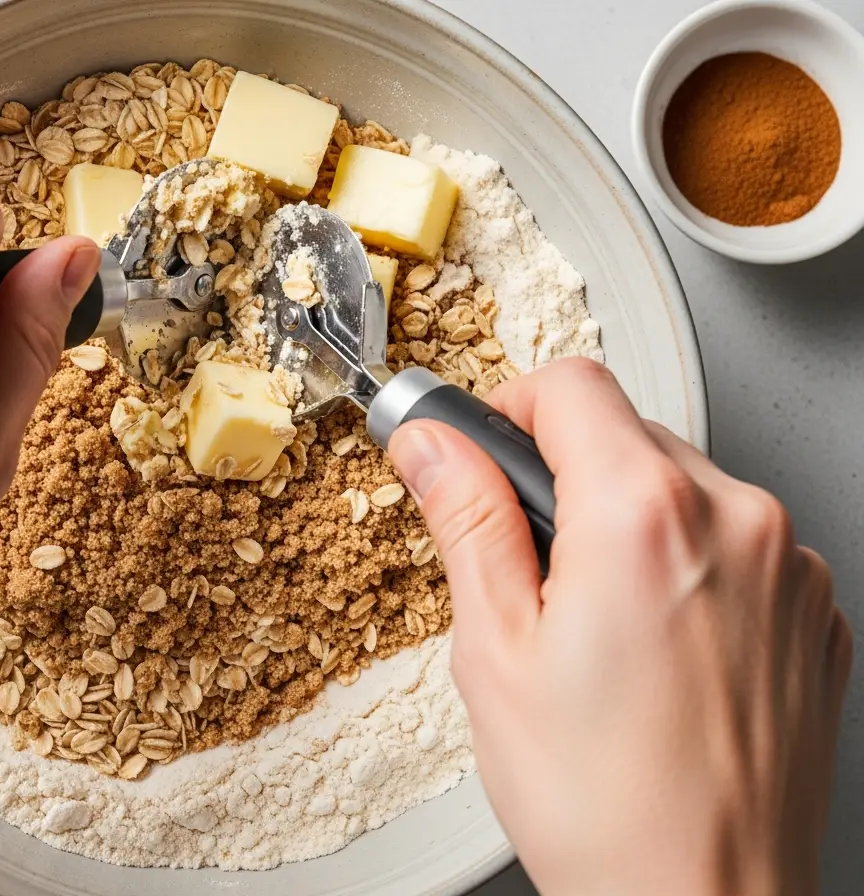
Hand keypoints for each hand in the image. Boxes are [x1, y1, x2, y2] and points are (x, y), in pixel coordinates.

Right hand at [389, 358, 851, 895]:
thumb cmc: (599, 803)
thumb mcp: (495, 649)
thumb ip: (466, 519)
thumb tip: (433, 443)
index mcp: (643, 514)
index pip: (570, 385)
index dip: (507, 409)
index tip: (483, 451)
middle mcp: (737, 521)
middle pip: (628, 432)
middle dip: (565, 474)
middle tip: (527, 564)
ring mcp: (790, 569)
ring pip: (685, 487)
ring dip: (629, 521)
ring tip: (595, 624)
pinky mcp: (815, 615)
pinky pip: (739, 545)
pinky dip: (689, 566)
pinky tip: (655, 648)